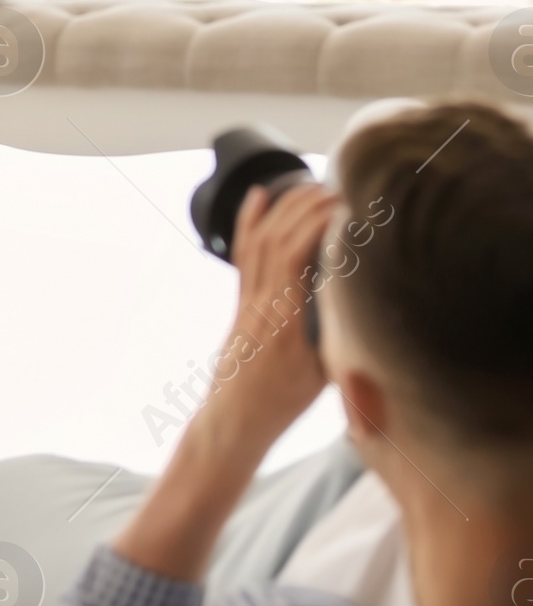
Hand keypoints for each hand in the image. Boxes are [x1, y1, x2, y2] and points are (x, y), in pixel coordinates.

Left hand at [112, 180, 333, 583]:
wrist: (233, 420)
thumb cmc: (280, 403)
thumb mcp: (324, 374)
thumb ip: (340, 336)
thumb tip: (372, 308)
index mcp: (282, 316)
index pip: (294, 254)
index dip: (316, 223)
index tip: (345, 206)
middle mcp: (260, 299)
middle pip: (276, 237)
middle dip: (306, 206)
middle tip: (339, 190)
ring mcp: (247, 297)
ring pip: (259, 239)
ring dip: (284, 206)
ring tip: (311, 186)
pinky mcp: (241, 300)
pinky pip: (244, 252)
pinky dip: (251, 220)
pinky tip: (258, 196)